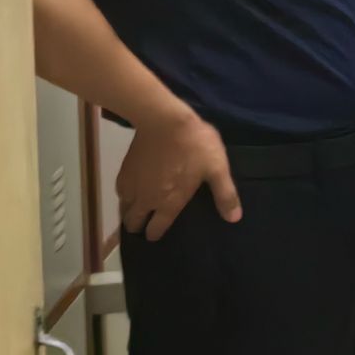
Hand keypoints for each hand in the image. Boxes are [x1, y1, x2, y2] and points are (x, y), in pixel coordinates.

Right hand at [117, 105, 242, 239]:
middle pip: (134, 223)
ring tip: (137, 211)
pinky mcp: (123, 171)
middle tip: (145, 224)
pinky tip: (131, 192)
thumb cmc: (194, 145)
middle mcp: (146, 200)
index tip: (156, 234)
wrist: (164, 120)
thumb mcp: (217, 168)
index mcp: (168, 203)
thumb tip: (234, 219)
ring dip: (129, 213)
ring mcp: (132, 186)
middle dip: (138, 227)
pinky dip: (124, 197)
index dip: (155, 234)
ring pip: (123, 210)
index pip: (155, 229)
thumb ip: (225, 195)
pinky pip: (120, 193)